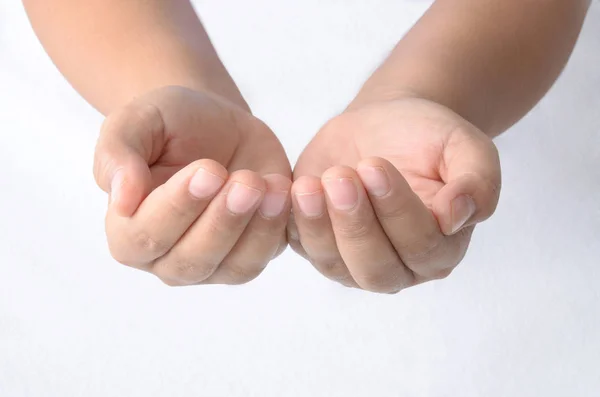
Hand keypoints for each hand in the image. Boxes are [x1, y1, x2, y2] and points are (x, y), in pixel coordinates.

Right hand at [93, 86, 291, 285]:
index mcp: (128, 232)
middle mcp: (167, 258)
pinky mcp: (250, 254)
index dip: (178, 207)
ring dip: (255, 229)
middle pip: (191, 260)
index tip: (209, 169)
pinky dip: (277, 228)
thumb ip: (117, 156)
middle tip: (245, 182)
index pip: (144, 236)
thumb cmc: (168, 125)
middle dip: (222, 221)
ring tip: (269, 185)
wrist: (214, 124)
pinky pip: (264, 255)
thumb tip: (120, 200)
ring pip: (234, 267)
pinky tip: (282, 191)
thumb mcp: (136, 122)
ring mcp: (212, 263)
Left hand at [290, 97, 500, 292]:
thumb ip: (477, 182)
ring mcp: (354, 262)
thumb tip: (456, 216)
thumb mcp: (465, 147)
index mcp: (441, 249)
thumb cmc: (428, 138)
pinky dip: (296, 224)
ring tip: (310, 184)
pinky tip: (295, 190)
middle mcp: (399, 267)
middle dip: (355, 225)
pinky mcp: (319, 245)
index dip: (396, 209)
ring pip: (335, 265)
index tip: (374, 166)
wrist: (384, 125)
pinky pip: (303, 247)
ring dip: (320, 227)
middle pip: (375, 268)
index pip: (420, 245)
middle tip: (340, 177)